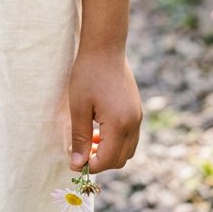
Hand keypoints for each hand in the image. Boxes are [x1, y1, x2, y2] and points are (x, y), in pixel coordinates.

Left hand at [67, 47, 141, 174]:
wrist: (105, 45)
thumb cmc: (88, 73)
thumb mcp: (79, 107)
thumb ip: (80, 138)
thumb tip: (77, 163)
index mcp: (120, 124)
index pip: (108, 160)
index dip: (91, 165)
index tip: (74, 161)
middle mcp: (134, 123)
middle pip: (121, 159)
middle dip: (101, 161)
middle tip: (81, 151)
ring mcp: (138, 116)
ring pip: (128, 149)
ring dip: (110, 151)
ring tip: (90, 138)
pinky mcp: (137, 109)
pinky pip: (130, 136)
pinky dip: (116, 140)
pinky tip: (99, 127)